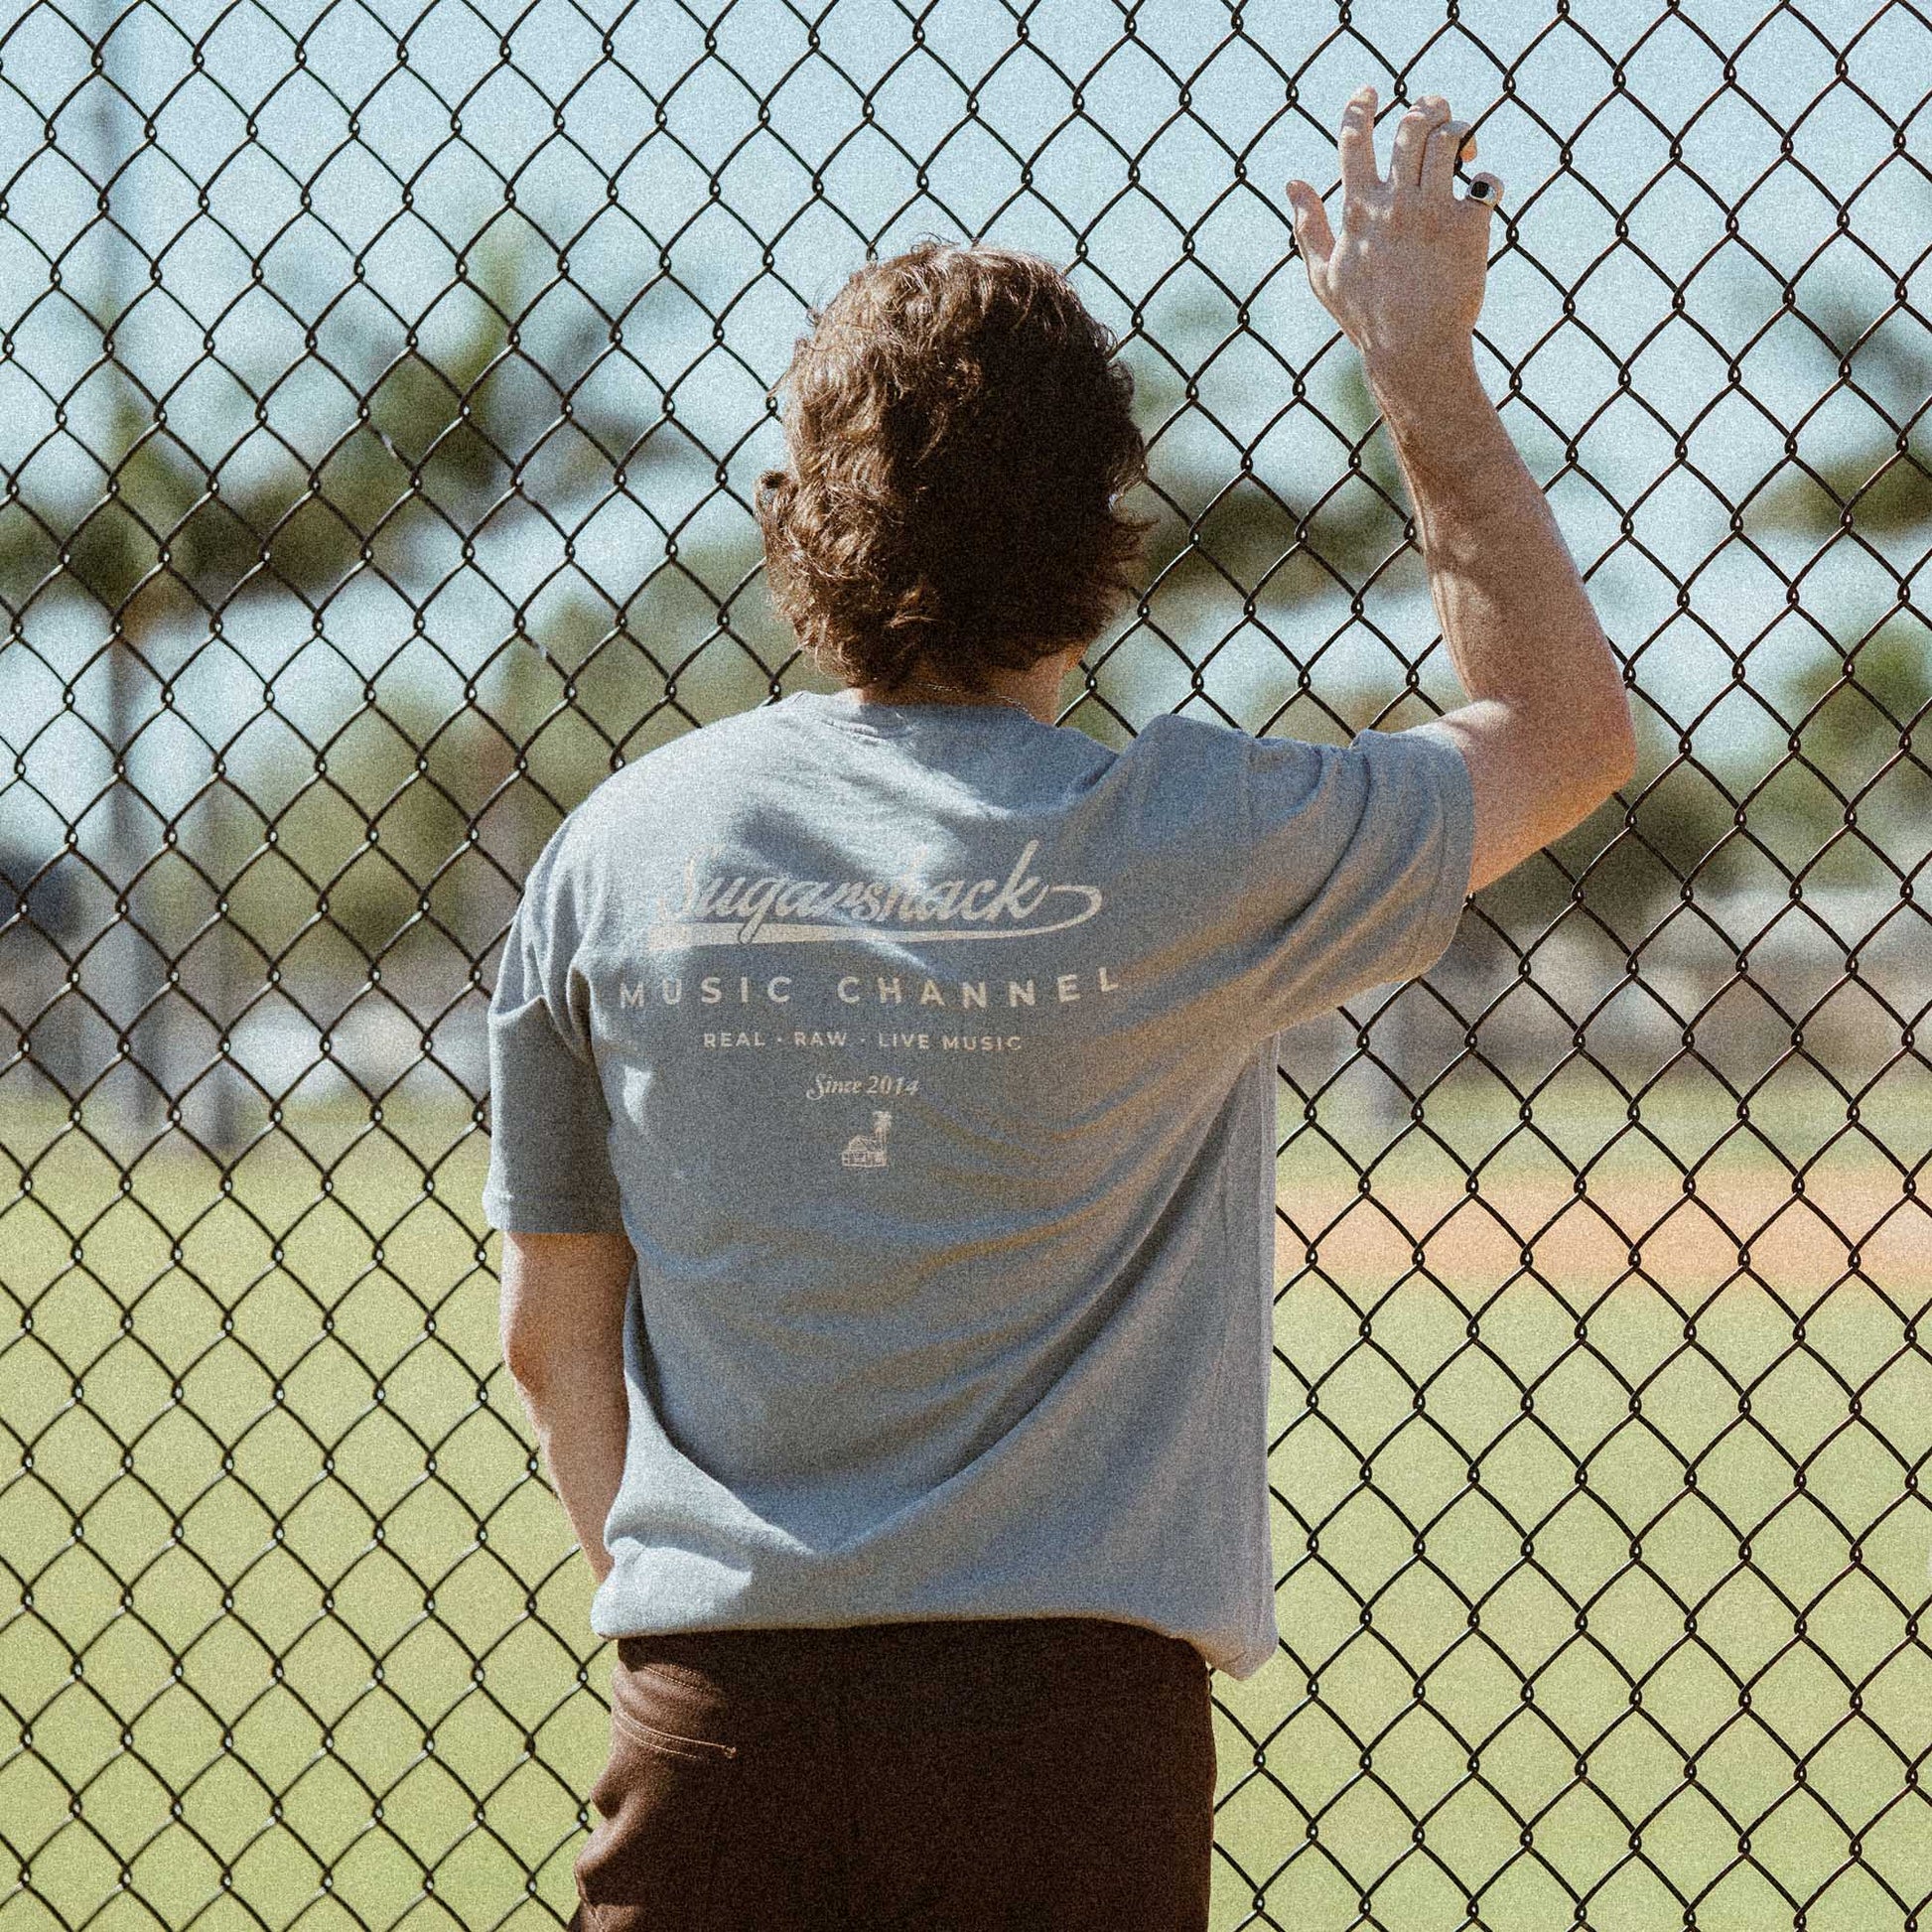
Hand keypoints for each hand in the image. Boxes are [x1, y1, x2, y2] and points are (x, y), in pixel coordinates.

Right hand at [1285, 87, 1503, 389]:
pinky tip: (1480, 191)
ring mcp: (1432, 214)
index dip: (1360, 106)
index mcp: (1358, 213)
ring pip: (1450, 140)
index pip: (1354, 139)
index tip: (1369, 92)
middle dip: (1425, 108)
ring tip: (1461, 147)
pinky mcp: (1467, 228)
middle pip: (1410, 126)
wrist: (1413, 352)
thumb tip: (1292, 182)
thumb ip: (1307, 226)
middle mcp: (1394, 206)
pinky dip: (1486, 180)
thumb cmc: (1366, 319)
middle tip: (1433, 112)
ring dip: (1458, 131)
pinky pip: (1485, 182)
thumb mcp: (1323, 276)